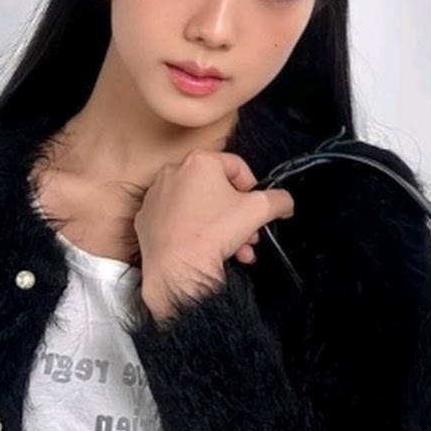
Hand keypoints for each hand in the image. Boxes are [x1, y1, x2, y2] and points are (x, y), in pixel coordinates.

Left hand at [134, 149, 293, 318]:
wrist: (178, 270)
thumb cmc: (212, 234)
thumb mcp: (260, 210)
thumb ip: (279, 199)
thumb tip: (285, 201)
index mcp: (199, 161)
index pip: (237, 166)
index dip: (253, 187)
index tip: (257, 205)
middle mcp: (173, 173)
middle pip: (217, 189)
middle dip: (237, 213)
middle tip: (248, 231)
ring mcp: (156, 196)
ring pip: (199, 206)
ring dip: (221, 226)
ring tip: (235, 247)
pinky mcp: (146, 219)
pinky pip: (178, 221)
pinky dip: (195, 231)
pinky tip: (209, 250)